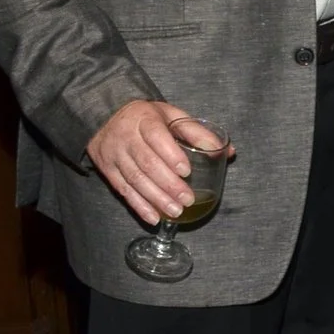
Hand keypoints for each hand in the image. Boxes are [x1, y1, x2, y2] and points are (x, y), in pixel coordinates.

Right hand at [88, 99, 227, 224]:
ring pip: (134, 179)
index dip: (171, 155)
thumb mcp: (171, 115)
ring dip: (156, 199)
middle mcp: (126, 137)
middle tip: (188, 200)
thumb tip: (228, 151)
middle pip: (147, 163)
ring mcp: (114, 154)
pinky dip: (139, 206)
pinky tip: (154, 218)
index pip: (156, 136)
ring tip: (176, 212)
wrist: (105, 116)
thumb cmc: (147, 117)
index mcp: (144, 119)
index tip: (187, 171)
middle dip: (168, 184)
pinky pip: (122, 190)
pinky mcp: (107, 169)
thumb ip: (198, 133)